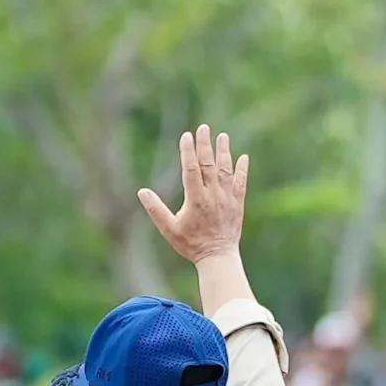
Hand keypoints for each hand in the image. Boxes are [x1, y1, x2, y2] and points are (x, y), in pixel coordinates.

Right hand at [139, 126, 249, 264]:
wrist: (218, 258)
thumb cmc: (191, 245)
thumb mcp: (169, 229)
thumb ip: (156, 210)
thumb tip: (142, 192)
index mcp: (195, 199)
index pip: (191, 170)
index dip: (188, 152)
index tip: (186, 136)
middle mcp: (213, 196)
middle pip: (208, 165)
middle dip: (205, 145)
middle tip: (204, 128)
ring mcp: (227, 199)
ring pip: (226, 171)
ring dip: (224, 152)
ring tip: (222, 136)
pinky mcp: (238, 204)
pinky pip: (241, 183)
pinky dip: (242, 170)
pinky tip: (243, 157)